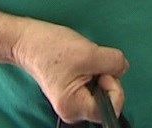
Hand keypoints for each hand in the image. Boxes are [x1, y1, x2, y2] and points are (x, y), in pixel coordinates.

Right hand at [11, 19, 128, 123]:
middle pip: (107, 100)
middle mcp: (73, 110)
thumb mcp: (89, 52)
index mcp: (74, 107)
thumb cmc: (52, 48)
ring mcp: (72, 102)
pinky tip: (82, 63)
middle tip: (91, 62)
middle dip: (107, 78)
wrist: (28, 41)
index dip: (114, 86)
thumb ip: (114, 63)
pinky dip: (94, 72)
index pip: (111, 108)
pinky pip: (94, 85)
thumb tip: (123, 68)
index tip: (103, 70)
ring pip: (102, 91)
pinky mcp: (73, 91)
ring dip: (100, 72)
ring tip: (83, 60)